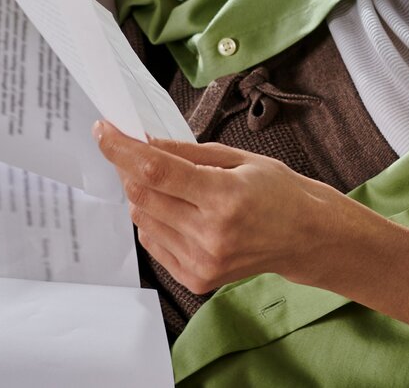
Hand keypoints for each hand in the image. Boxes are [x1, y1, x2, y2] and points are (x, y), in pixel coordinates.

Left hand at [93, 119, 341, 292]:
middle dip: (128, 168)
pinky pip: (153, 243)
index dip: (122, 149)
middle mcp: (211, 233)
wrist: (304, 237)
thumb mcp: (239, 158)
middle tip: (133, 152)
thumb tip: (144, 142)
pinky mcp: (196, 278)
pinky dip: (155, 220)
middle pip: (142, 196)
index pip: (156, 170)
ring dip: (143, 195)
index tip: (104, 131)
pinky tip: (179, 211)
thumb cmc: (278, 192)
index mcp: (225, 196)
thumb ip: (187, 153)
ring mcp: (202, 260)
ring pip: (142, 219)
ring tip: (171, 185)